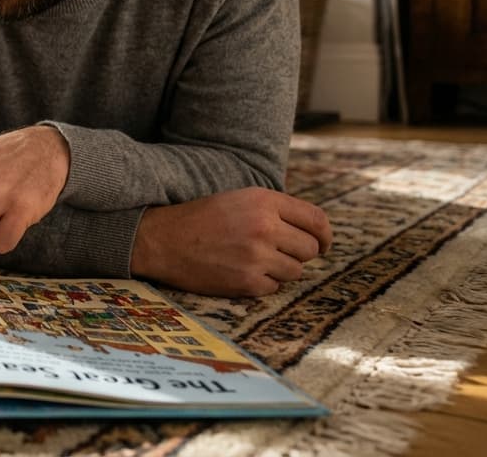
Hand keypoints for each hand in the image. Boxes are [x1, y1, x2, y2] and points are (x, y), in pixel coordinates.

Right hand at [132, 187, 332, 296]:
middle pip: (310, 249)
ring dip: (280, 269)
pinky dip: (261, 282)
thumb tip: (315, 231)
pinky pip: (274, 287)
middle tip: (277, 253)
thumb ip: (276, 210)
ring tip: (252, 260)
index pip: (317, 220)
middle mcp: (265, 226)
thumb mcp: (240, 199)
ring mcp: (257, 256)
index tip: (323, 244)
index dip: (325, 236)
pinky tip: (239, 271)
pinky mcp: (247, 281)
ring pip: (296, 271)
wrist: (161, 240)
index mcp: (264, 201)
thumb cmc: (201, 219)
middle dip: (298, 253)